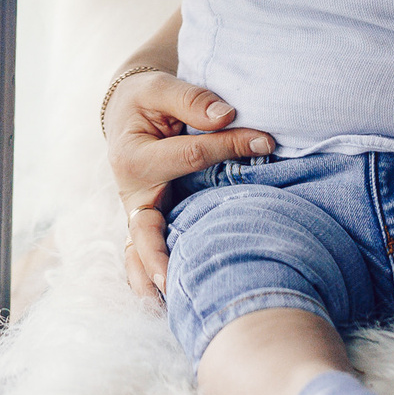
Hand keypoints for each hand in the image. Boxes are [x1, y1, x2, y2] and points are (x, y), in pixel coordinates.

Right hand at [108, 70, 273, 302]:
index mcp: (133, 156)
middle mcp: (130, 193)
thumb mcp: (161, 87)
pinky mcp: (144, 224)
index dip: (231, 146)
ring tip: (166, 307)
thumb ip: (191, 100)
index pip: (189, 158)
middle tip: (174, 281)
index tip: (267, 141)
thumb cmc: (146, 101)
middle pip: (147, 227)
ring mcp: (135, 214)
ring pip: (139, 253)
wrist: (126, 114)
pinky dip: (148, 279)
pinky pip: (141, 256)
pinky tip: (164, 304)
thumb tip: (227, 117)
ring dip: (151, 279)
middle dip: (159, 254)